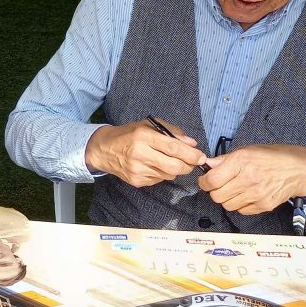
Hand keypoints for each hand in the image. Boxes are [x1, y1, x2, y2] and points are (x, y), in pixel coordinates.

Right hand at [85, 120, 206, 186]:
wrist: (104, 150)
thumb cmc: (129, 134)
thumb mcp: (148, 125)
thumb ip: (172, 132)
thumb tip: (192, 144)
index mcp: (144, 136)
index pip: (173, 148)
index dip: (191, 154)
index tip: (201, 156)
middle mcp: (140, 154)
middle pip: (174, 166)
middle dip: (188, 166)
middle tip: (192, 162)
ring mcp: (138, 170)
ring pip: (169, 175)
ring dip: (175, 169)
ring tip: (168, 160)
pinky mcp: (136, 181)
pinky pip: (159, 180)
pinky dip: (163, 174)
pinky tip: (154, 165)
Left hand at [199, 144, 305, 214]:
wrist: (299, 169)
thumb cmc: (273, 157)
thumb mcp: (247, 150)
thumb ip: (225, 159)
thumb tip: (208, 165)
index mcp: (242, 161)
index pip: (211, 180)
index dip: (204, 182)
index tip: (206, 180)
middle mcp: (248, 179)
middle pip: (217, 196)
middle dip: (214, 191)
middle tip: (220, 185)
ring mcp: (256, 194)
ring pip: (227, 205)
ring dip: (227, 199)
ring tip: (235, 189)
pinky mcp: (263, 206)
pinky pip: (241, 211)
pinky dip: (240, 205)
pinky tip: (246, 195)